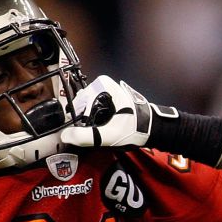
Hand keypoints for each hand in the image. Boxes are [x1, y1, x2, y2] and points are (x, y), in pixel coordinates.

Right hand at [60, 75, 179, 148]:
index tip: (76, 124)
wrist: (157, 130)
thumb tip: (65, 135)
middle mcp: (109, 85)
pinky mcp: (119, 100)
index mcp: (105, 86)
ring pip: (93, 102)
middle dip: (82, 113)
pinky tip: (101, 126)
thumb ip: (86, 136)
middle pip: (85, 99)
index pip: (80, 97)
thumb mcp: (108, 135)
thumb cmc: (134, 129)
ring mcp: (114, 92)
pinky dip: (98, 115)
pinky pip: (101, 105)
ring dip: (89, 115)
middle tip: (83, 127)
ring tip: (91, 128)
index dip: (75, 112)